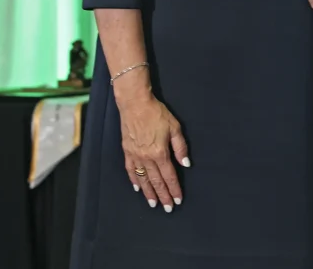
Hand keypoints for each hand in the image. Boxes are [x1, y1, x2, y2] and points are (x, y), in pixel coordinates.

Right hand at [117, 93, 189, 211]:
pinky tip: (137, 188)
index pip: (169, 176)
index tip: (178, 200)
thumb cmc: (157, 114)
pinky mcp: (127, 151)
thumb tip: (186, 164)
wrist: (135, 104)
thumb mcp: (174, 127)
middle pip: (156, 181)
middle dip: (163, 195)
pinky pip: (130, 170)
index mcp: (160, 153)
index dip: (174, 189)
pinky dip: (134, 180)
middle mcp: (147, 158)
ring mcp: (135, 156)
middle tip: (168, 208)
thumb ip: (180, 147)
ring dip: (148, 192)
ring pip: (143, 179)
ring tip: (153, 204)